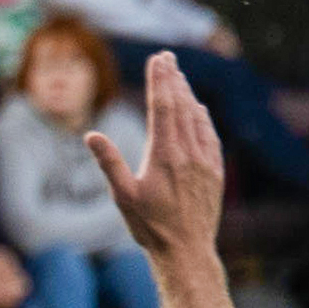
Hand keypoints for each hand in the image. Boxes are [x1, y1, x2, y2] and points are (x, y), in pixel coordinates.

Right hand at [99, 50, 225, 258]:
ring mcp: (206, 160)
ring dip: (188, 94)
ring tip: (179, 76)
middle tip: (167, 57)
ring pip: (197, 117)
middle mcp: (189, 152)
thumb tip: (92, 135)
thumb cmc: (149, 226)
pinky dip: (202, 116)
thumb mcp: (122, 196)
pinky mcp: (216, 170)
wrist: (186, 250)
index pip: (163, 107)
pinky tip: (198, 109)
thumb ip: (109, 162)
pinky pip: (210, 134)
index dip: (160, 80)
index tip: (157, 60)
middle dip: (174, 79)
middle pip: (182, 105)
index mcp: (165, 155)